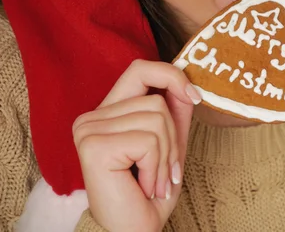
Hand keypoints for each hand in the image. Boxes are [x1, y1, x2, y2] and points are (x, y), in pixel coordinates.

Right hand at [72, 60, 200, 231]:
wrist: (133, 230)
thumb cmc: (149, 192)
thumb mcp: (169, 144)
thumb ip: (175, 112)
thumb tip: (188, 82)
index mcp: (108, 112)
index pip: (141, 69)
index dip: (172, 76)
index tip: (195, 96)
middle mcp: (92, 117)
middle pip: (156, 98)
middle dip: (173, 135)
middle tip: (167, 168)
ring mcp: (89, 129)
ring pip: (156, 117)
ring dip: (167, 156)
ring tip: (155, 180)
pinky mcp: (94, 145)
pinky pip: (149, 139)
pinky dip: (157, 166)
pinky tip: (145, 185)